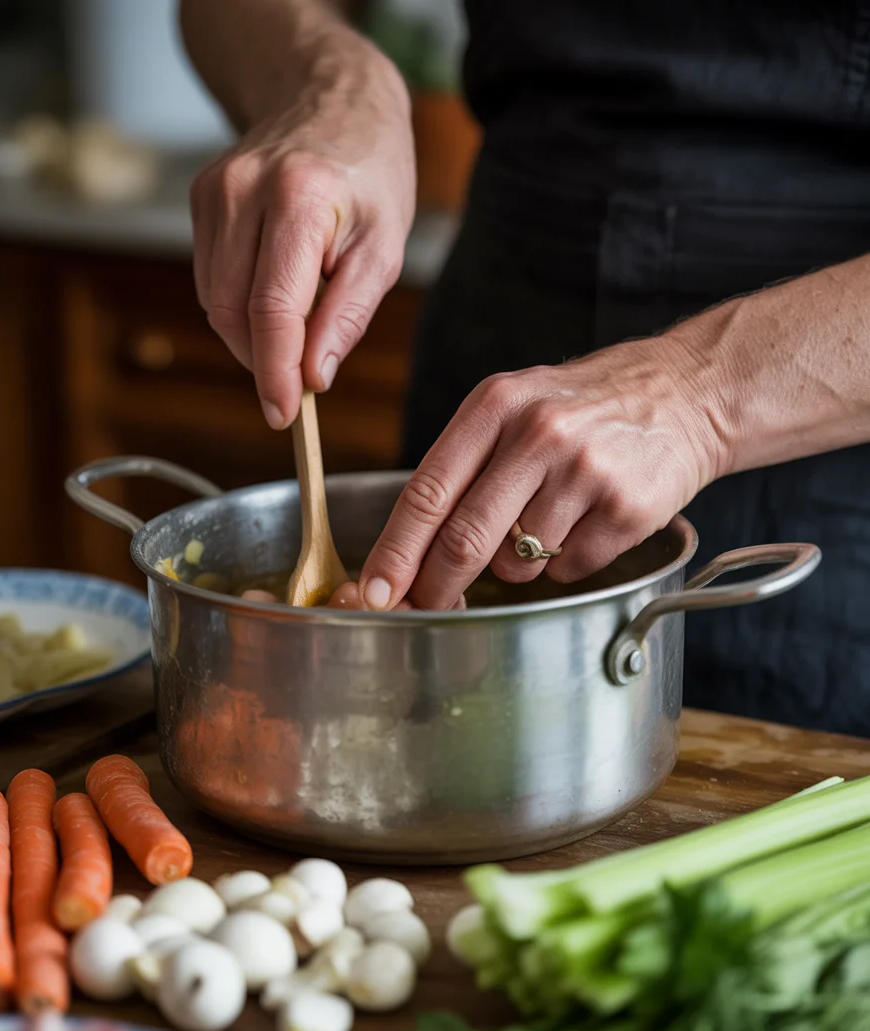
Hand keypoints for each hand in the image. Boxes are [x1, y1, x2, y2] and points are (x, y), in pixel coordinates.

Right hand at [189, 34, 414, 428]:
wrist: (332, 99)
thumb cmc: (369, 176)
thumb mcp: (384, 248)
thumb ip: (348, 316)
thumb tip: (313, 377)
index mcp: (299, 199)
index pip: (272, 307)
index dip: (274, 370)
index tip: (283, 413)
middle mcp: (244, 191)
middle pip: (233, 311)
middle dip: (265, 358)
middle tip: (303, 376)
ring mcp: (214, 193)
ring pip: (214, 302)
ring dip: (252, 334)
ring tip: (300, 318)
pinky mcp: (200, 200)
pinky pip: (210, 280)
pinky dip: (240, 305)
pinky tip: (276, 288)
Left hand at [359, 332, 729, 610]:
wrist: (687, 392)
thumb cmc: (585, 407)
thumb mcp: (515, 405)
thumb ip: (464, 465)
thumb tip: (410, 551)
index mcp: (495, 406)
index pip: (427, 492)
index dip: (395, 552)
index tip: (375, 592)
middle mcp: (539, 435)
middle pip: (465, 539)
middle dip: (436, 586)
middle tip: (426, 606)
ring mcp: (585, 473)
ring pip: (519, 563)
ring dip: (518, 564)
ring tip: (549, 518)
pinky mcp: (627, 509)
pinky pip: (569, 569)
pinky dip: (567, 562)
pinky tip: (587, 522)